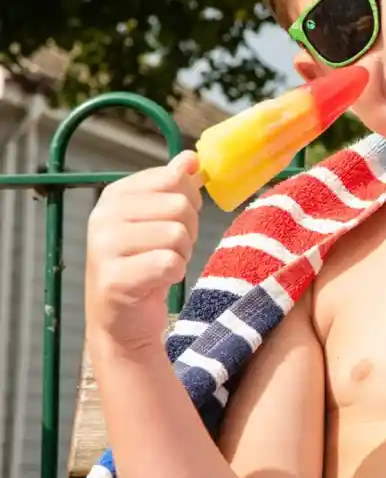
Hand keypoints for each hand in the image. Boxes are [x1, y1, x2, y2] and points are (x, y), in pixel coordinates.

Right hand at [85, 151, 202, 354]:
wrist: (124, 320)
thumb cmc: (144, 263)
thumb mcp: (158, 218)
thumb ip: (173, 186)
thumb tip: (190, 157)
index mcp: (115, 194)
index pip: (173, 178)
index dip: (188, 200)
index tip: (174, 220)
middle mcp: (104, 216)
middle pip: (179, 206)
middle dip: (188, 231)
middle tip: (169, 250)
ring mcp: (105, 247)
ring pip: (177, 234)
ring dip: (181, 254)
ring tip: (162, 266)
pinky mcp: (115, 278)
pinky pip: (170, 262)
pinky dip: (175, 273)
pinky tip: (157, 281)